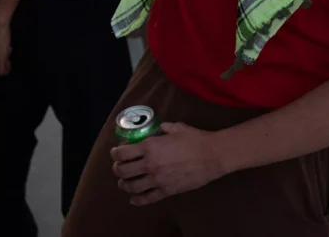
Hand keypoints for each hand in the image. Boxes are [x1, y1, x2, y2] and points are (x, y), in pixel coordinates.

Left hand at [111, 123, 225, 205]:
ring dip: (124, 184)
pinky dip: (137, 200)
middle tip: (118, 167)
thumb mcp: (176, 127)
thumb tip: (158, 130)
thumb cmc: (195, 139)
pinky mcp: (166, 191)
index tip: (116, 152)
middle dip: (117, 169)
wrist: (212, 156)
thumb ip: (163, 129)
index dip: (115, 152)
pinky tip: (133, 199)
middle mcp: (150, 164)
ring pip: (131, 186)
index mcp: (150, 146)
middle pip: (123, 170)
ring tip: (124, 182)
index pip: (123, 153)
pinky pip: (147, 198)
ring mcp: (157, 179)